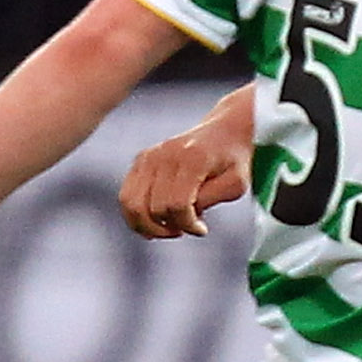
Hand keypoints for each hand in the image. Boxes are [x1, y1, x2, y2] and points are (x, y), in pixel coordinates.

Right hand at [121, 115, 250, 238]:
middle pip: (154, 209)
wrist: (223, 131)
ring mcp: (148, 157)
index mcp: (192, 159)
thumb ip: (209, 199)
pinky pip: (126, 197)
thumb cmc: (233, 161)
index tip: (203, 229)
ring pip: (131, 205)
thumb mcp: (234, 184)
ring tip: (169, 229)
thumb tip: (182, 215)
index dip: (188, 225)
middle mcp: (164, 156)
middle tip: (188, 228)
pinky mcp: (140, 161)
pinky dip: (137, 216)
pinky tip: (157, 221)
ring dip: (148, 226)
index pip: (177, 205)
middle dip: (170, 227)